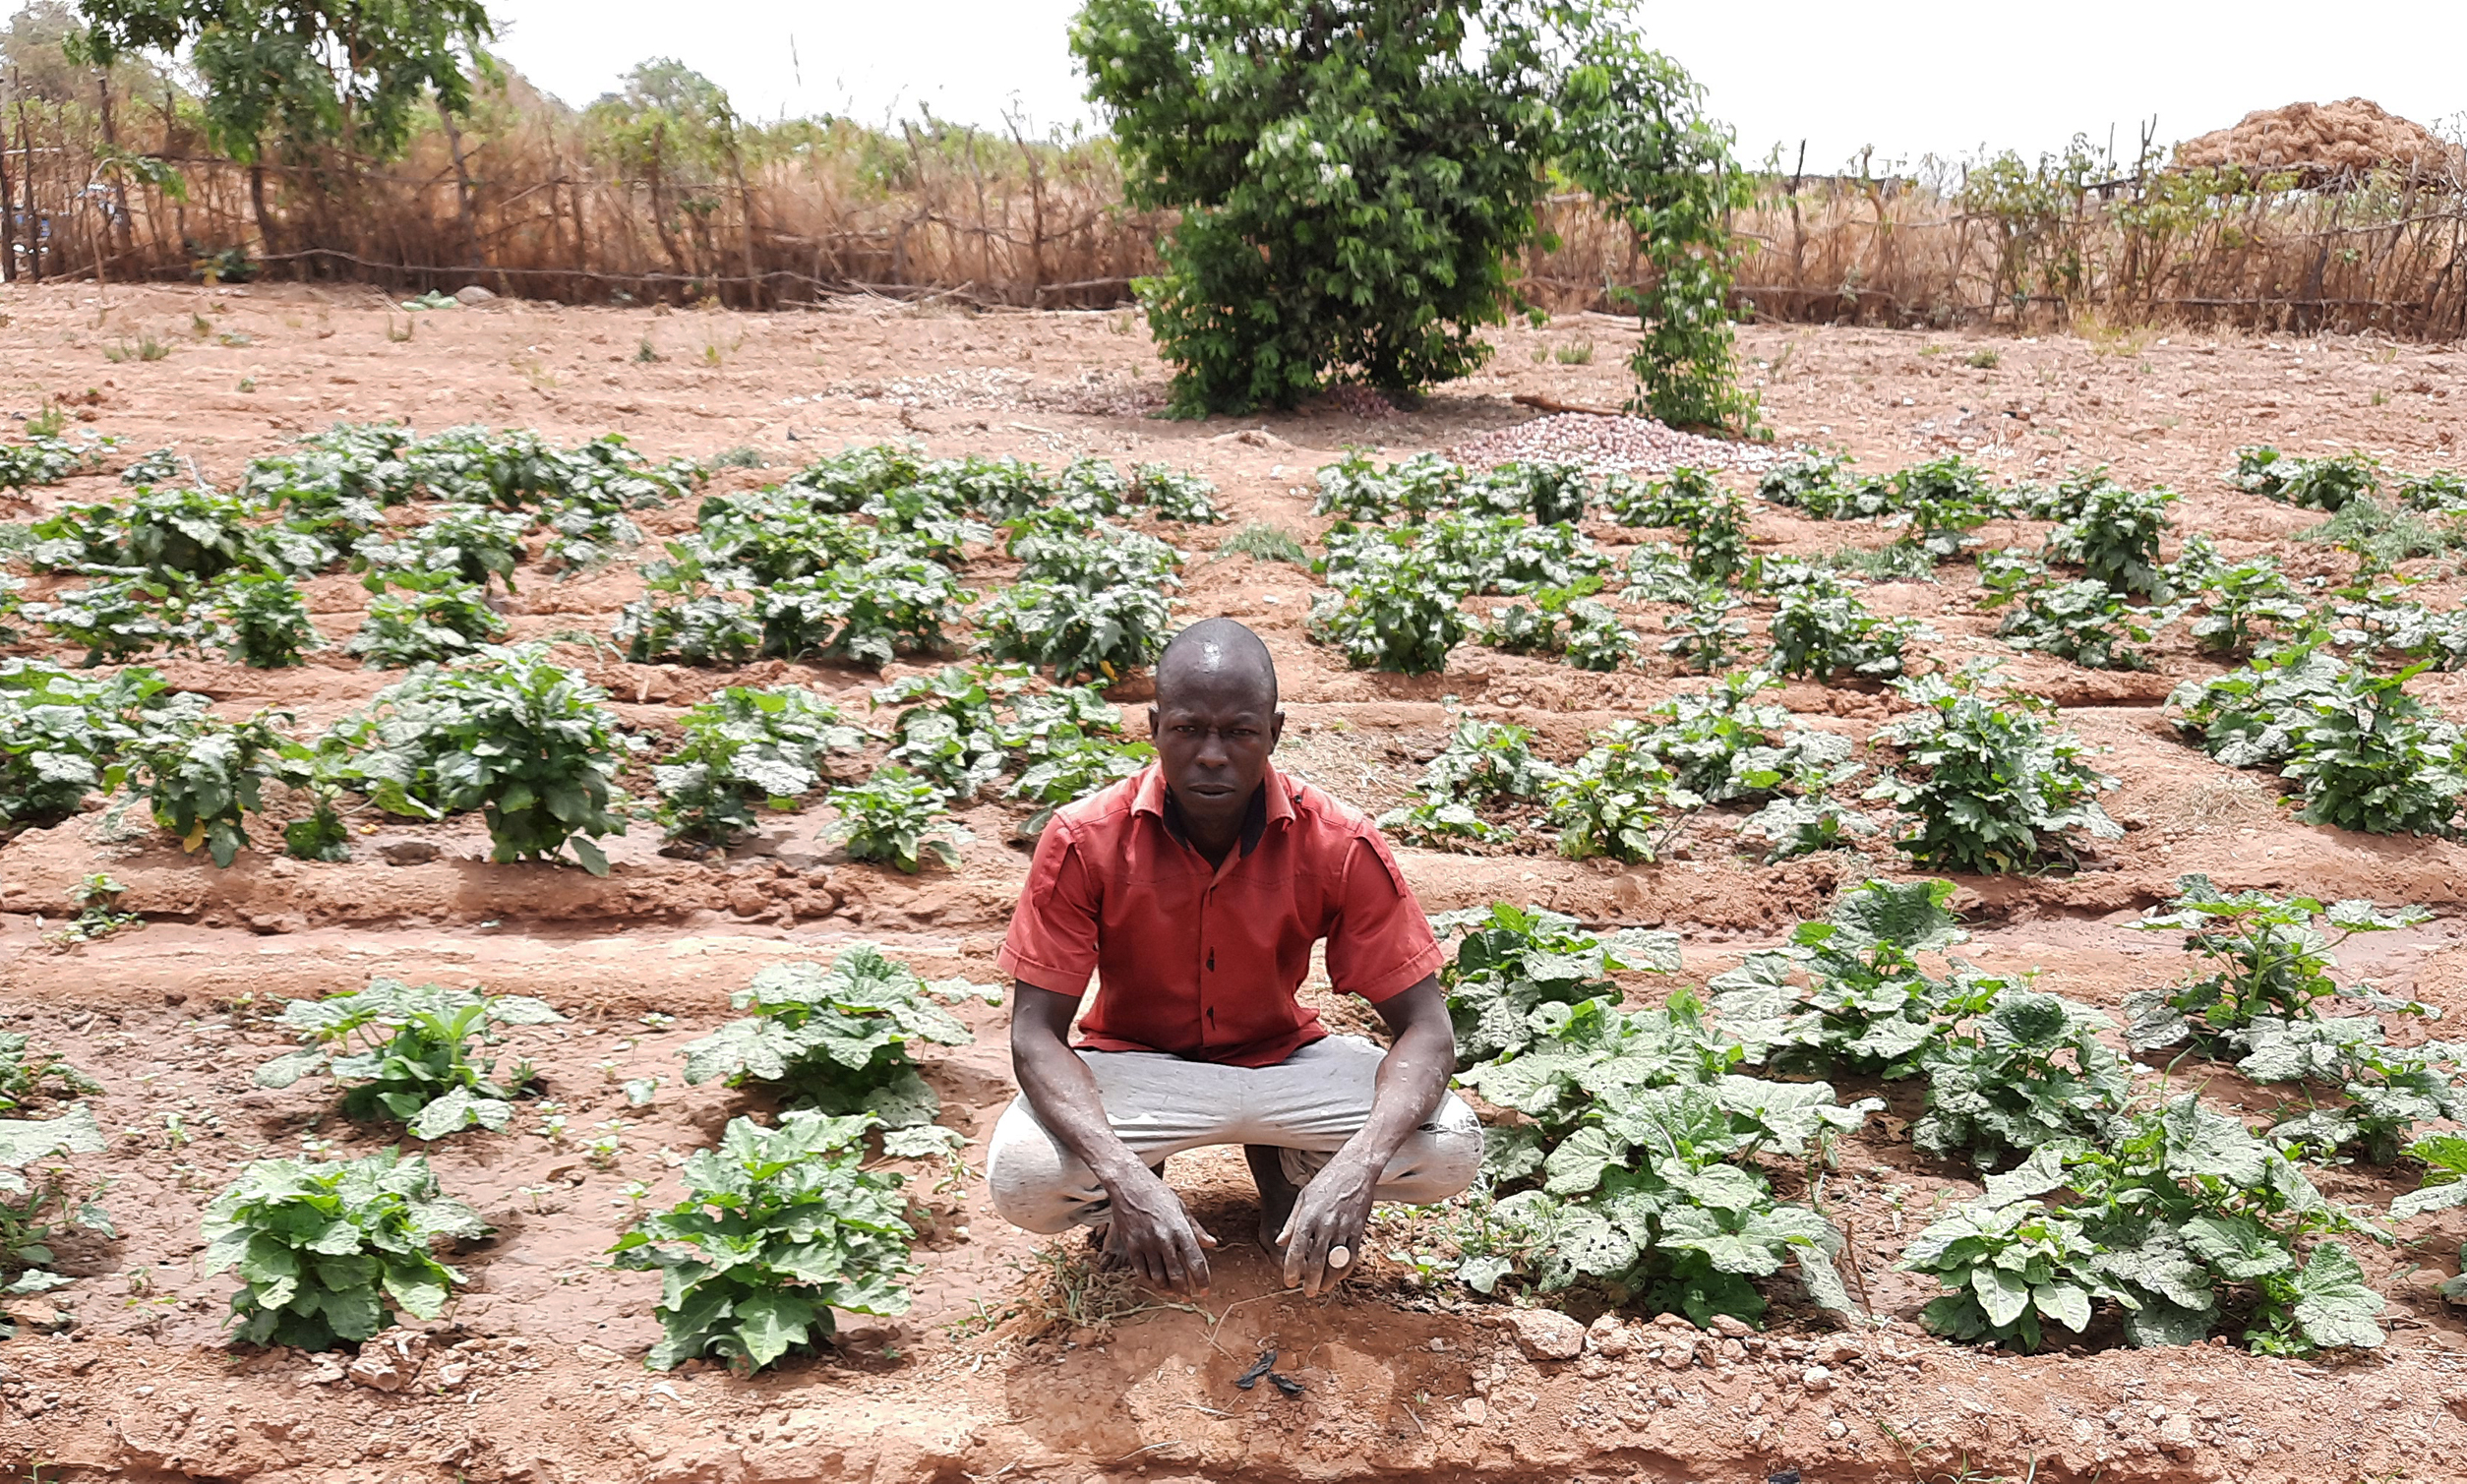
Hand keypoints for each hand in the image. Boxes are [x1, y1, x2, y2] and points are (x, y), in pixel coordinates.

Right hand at [1100, 1166, 1216, 1294]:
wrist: (1128, 1183)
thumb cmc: (1158, 1194)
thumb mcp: (1182, 1207)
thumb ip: (1197, 1229)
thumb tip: (1212, 1244)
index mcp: (1180, 1228)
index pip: (1195, 1261)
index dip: (1202, 1280)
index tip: (1205, 1291)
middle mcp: (1164, 1238)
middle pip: (1177, 1274)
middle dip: (1184, 1290)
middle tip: (1189, 1297)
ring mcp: (1145, 1243)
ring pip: (1158, 1276)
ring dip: (1167, 1289)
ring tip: (1174, 1293)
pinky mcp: (1131, 1245)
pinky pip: (1141, 1271)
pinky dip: (1150, 1280)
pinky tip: (1156, 1282)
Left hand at [1278, 1152, 1376, 1296]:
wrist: (1355, 1168)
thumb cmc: (1326, 1181)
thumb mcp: (1303, 1197)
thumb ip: (1292, 1223)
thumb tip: (1280, 1242)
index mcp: (1308, 1216)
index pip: (1297, 1249)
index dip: (1292, 1268)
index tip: (1289, 1281)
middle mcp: (1325, 1224)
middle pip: (1316, 1260)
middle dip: (1310, 1280)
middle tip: (1307, 1293)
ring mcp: (1344, 1227)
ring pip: (1334, 1261)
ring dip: (1328, 1278)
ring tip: (1322, 1288)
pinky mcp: (1358, 1229)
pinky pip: (1352, 1255)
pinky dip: (1345, 1269)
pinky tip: (1339, 1276)